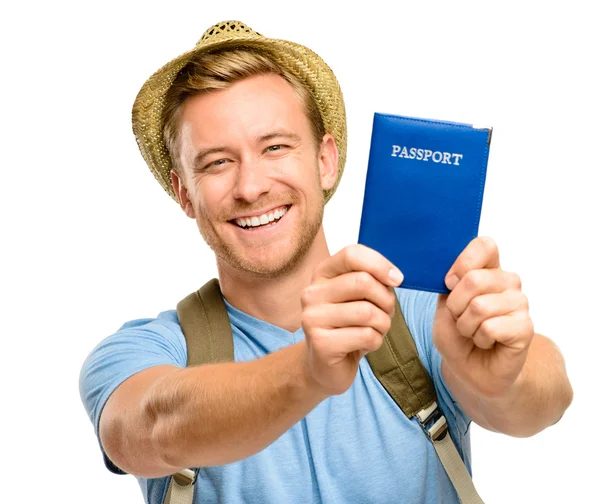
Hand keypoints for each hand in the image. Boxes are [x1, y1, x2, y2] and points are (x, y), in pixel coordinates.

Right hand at [301, 244, 402, 395]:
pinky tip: (365, 345)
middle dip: (386, 300)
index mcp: (322, 274)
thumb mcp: (358, 297)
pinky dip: (376, 342)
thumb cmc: (348, 327)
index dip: (380, 264)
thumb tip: (394, 277)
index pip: (352, 254)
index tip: (397, 280)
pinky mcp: (320, 343)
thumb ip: (371, 280)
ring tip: (376, 330)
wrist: (326, 366)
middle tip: (386, 313)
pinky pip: (365, 335)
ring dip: (383, 324)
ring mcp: (313, 318)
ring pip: (367, 312)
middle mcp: (312, 293)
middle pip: (363, 282)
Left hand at [433, 237, 533, 397]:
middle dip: (456, 305)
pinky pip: (491, 327)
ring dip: (466, 325)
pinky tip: (486, 342)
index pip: (485, 245)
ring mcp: (519, 303)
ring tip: (473, 332)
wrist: (472, 370)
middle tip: (461, 319)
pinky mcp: (525, 327)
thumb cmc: (458, 336)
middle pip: (474, 278)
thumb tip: (456, 275)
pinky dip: (479, 339)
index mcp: (488, 270)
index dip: (463, 262)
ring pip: (479, 306)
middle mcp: (507, 281)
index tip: (450, 283)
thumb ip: (449, 287)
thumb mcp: (443, 307)